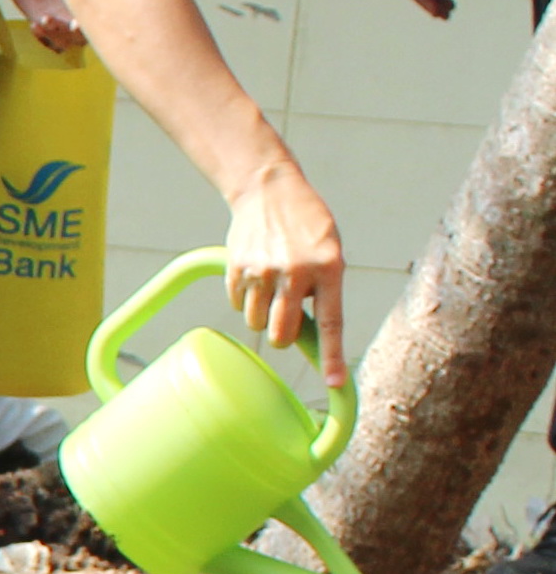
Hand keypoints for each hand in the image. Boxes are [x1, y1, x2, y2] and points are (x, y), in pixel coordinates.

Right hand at [228, 157, 346, 381]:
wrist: (269, 190)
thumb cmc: (307, 225)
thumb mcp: (328, 252)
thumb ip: (323, 288)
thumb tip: (311, 334)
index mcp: (328, 268)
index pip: (331, 323)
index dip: (333, 357)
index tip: (335, 384)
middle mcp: (295, 273)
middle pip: (280, 333)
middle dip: (281, 335)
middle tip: (285, 318)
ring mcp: (263, 271)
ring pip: (256, 322)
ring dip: (262, 313)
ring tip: (271, 284)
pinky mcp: (237, 269)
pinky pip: (238, 303)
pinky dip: (245, 296)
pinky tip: (255, 272)